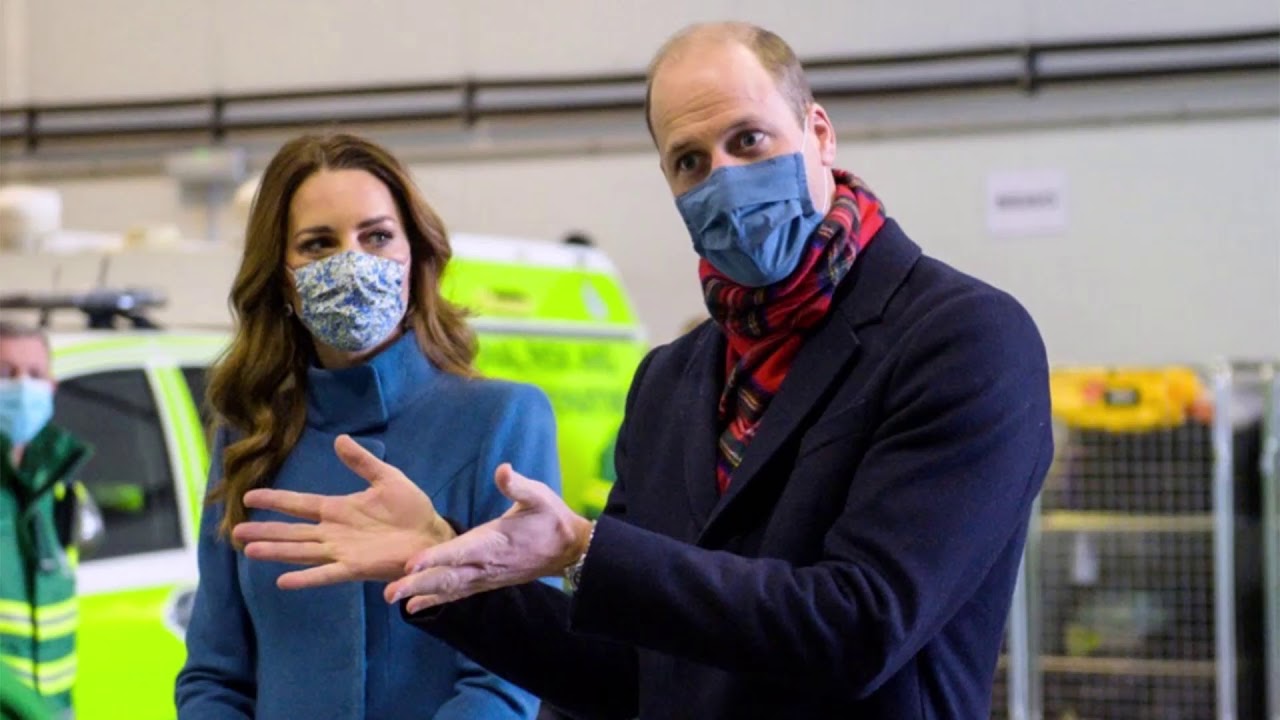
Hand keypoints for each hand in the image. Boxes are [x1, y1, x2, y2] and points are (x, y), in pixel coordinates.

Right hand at [232, 434, 454, 589]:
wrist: (432, 534)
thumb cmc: (411, 508)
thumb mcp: (386, 478)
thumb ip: (362, 462)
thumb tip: (340, 439)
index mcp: (338, 509)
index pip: (299, 504)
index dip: (275, 501)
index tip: (249, 497)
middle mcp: (333, 532)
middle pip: (292, 531)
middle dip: (264, 531)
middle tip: (235, 533)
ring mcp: (342, 551)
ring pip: (301, 551)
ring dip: (276, 552)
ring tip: (249, 551)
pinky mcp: (355, 567)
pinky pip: (326, 573)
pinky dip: (305, 578)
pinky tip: (283, 581)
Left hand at [385, 463, 591, 613]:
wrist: (570, 550)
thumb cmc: (551, 518)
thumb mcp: (539, 496)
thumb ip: (518, 485)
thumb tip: (503, 469)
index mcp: (495, 541)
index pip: (461, 550)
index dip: (436, 557)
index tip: (412, 563)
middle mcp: (487, 564)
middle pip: (448, 576)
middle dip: (418, 584)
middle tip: (390, 592)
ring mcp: (486, 577)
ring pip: (450, 588)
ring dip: (421, 593)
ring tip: (393, 599)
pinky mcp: (486, 582)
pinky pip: (457, 593)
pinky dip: (435, 600)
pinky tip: (413, 607)